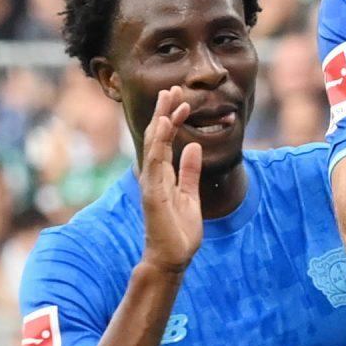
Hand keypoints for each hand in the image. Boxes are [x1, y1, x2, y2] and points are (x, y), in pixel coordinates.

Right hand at [138, 88, 204, 274]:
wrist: (172, 258)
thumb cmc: (179, 231)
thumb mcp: (191, 195)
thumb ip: (190, 171)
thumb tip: (194, 145)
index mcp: (163, 175)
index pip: (165, 141)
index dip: (173, 120)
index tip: (183, 101)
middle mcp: (154, 175)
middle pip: (157, 136)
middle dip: (164, 111)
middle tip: (172, 88)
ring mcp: (151, 183)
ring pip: (154, 144)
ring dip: (162, 119)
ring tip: (169, 97)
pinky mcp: (152, 193)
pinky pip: (155, 162)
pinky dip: (159, 142)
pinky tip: (164, 124)